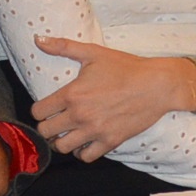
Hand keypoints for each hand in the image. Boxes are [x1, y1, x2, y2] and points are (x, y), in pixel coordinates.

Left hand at [31, 37, 195, 162]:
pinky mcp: (110, 141)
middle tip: (55, 121)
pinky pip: (86, 156)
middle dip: (46, 127)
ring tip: (67, 133)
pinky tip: (84, 142)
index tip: (46, 108)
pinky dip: (81, 152)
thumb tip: (38, 39)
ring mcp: (95, 131)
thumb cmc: (125, 67)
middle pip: (46, 132)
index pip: (38, 112)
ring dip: (61, 141)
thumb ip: (63, 46)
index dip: (39, 110)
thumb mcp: (93, 52)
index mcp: (72, 94)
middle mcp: (80, 115)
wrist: (157, 85)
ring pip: (63, 147)